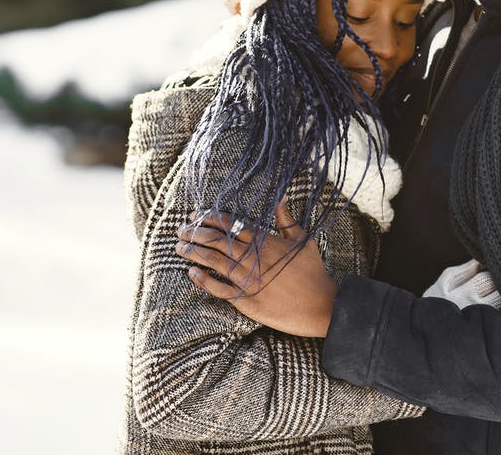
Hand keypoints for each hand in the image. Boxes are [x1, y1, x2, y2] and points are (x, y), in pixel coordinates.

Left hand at [175, 201, 337, 337]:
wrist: (321, 305)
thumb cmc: (313, 271)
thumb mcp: (302, 239)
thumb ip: (286, 218)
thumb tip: (280, 195)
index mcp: (264, 241)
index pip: (230, 223)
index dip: (209, 218)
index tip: (195, 216)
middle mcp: (253, 258)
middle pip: (216, 240)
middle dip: (195, 233)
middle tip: (180, 230)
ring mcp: (248, 279)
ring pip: (214, 261)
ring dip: (193, 253)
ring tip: (179, 247)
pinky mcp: (246, 300)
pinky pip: (219, 289)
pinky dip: (203, 280)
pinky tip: (191, 273)